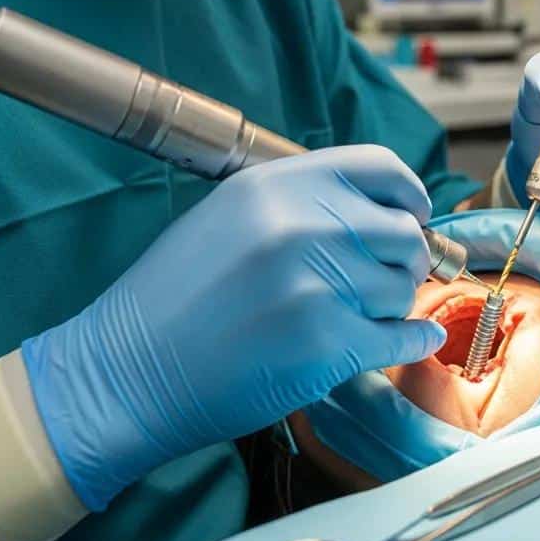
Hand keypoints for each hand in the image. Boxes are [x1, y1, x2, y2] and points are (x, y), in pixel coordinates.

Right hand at [22, 146, 445, 510]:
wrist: (126, 372)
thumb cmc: (177, 294)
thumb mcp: (232, 215)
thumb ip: (306, 204)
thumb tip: (386, 214)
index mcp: (279, 185)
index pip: (382, 168)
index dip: (409, 195)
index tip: (413, 216)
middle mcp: (304, 225)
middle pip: (405, 233)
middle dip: (405, 259)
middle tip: (386, 278)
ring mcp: (319, 286)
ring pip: (403, 288)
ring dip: (391, 305)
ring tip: (356, 315)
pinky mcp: (327, 345)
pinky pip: (402, 337)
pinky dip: (411, 340)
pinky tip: (409, 338)